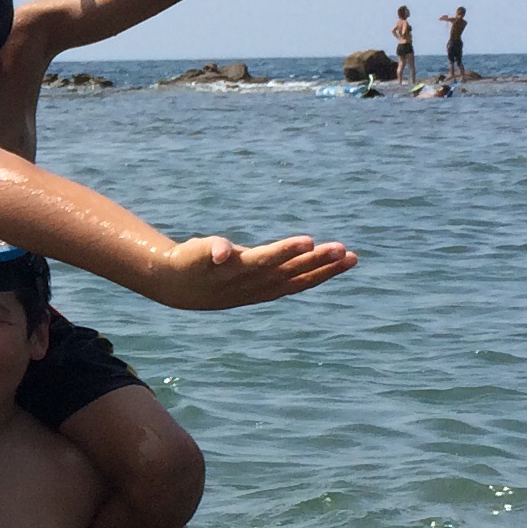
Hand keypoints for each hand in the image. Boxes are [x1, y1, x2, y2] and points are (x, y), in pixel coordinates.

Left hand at [156, 232, 356, 308]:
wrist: (175, 285)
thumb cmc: (223, 273)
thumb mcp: (255, 268)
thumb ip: (282, 260)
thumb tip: (313, 247)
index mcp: (265, 286)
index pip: (300, 280)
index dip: (326, 271)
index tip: (352, 257)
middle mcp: (250, 283)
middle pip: (285, 272)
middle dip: (314, 261)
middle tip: (342, 250)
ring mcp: (226, 273)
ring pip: (255, 263)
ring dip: (280, 253)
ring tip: (307, 241)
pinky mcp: (202, 260)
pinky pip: (210, 254)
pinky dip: (217, 252)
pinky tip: (224, 250)